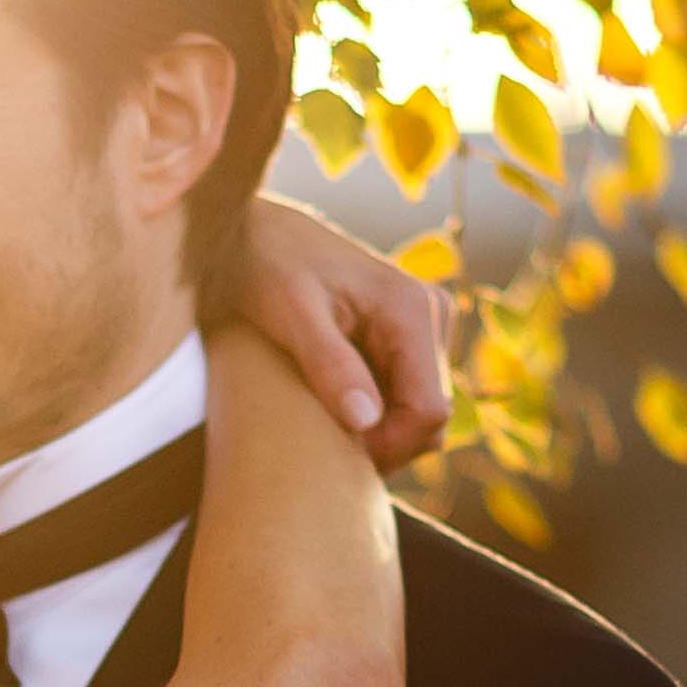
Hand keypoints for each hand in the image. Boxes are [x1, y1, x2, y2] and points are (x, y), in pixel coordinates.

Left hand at [226, 194, 449, 473]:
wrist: (255, 231)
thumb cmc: (266, 265)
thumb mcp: (290, 316)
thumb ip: (330, 365)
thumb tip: (367, 422)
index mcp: (411, 310)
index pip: (430, 410)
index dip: (390, 447)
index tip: (338, 455)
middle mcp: (430, 314)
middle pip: (431, 416)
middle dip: (386, 443)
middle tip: (326, 450)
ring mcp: (422, 325)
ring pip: (419, 410)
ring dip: (379, 431)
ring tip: (324, 425)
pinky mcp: (405, 335)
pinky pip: (404, 394)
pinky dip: (374, 413)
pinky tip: (332, 407)